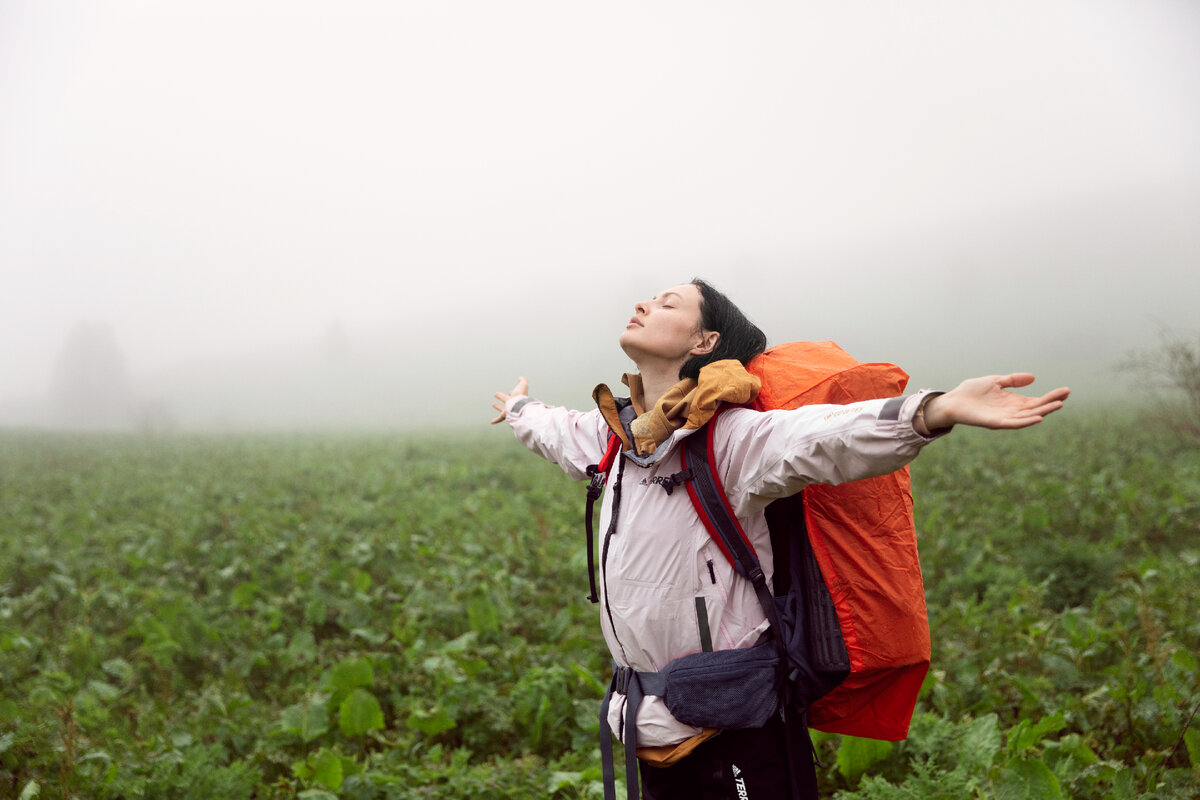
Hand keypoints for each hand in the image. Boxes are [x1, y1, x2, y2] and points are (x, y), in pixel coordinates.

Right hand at [490, 377, 528, 423]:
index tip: (510, 392)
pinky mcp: (505, 415)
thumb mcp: (523, 385)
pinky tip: (491, 422)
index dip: (512, 393)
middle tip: (497, 395)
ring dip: (498, 407)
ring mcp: (509, 410)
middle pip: (507, 401)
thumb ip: (523, 380)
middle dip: (503, 398)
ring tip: (493, 404)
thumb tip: (521, 378)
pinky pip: (500, 418)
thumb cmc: (521, 396)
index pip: (514, 395)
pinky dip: (496, 420)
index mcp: (517, 397)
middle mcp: (513, 404)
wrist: (518, 406)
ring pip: (503, 408)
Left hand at [923, 373, 1069, 429]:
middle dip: (1051, 402)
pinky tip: (1038, 418)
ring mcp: (1004, 418)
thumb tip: (1033, 378)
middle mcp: (1012, 411)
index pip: (1037, 400)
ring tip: (1058, 405)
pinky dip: (1026, 421)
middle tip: (1066, 395)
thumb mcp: (995, 381)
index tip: (1066, 390)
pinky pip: (1014, 424)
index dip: (1051, 396)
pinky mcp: (995, 423)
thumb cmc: (971, 392)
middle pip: (1036, 408)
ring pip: (1028, 417)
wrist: (952, 401)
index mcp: (1013, 402)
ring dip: (1043, 411)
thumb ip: (1012, 380)